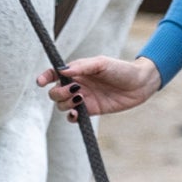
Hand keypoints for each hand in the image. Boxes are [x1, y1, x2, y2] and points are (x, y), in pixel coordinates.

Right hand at [37, 54, 160, 118]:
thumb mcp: (101, 64)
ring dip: (66, 104)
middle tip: (74, 90)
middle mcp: (77, 84)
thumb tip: (62, 71)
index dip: (45, 77)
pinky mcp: (91, 110)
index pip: (54, 74)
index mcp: (77, 71)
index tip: (41, 82)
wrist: (140, 84)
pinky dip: (72, 117)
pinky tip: (77, 114)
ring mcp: (83, 98)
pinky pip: (75, 117)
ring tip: (80, 99)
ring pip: (62, 105)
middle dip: (58, 93)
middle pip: (55, 93)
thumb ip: (82, 67)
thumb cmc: (121, 69)